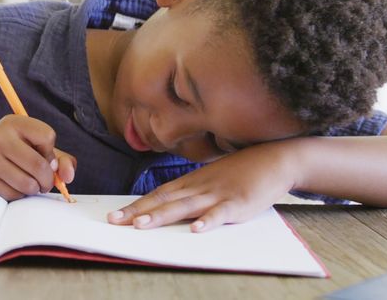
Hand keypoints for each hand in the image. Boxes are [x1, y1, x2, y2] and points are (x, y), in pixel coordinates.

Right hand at [0, 115, 76, 200]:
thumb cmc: (14, 156)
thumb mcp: (36, 149)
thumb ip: (61, 160)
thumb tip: (68, 176)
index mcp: (14, 122)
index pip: (47, 136)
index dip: (50, 151)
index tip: (43, 155)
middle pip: (39, 164)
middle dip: (48, 179)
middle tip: (45, 182)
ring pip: (28, 183)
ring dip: (35, 189)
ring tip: (29, 183)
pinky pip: (14, 194)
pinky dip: (20, 195)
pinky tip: (13, 186)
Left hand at [107, 141, 298, 231]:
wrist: (272, 158)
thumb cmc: (240, 170)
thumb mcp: (210, 178)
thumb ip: (191, 191)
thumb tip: (168, 203)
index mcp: (191, 182)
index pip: (157, 195)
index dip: (135, 205)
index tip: (114, 215)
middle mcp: (199, 187)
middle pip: (164, 200)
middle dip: (137, 211)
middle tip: (114, 221)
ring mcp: (217, 194)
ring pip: (185, 206)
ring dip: (162, 215)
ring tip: (141, 225)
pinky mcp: (238, 203)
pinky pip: (221, 213)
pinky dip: (208, 221)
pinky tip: (196, 229)